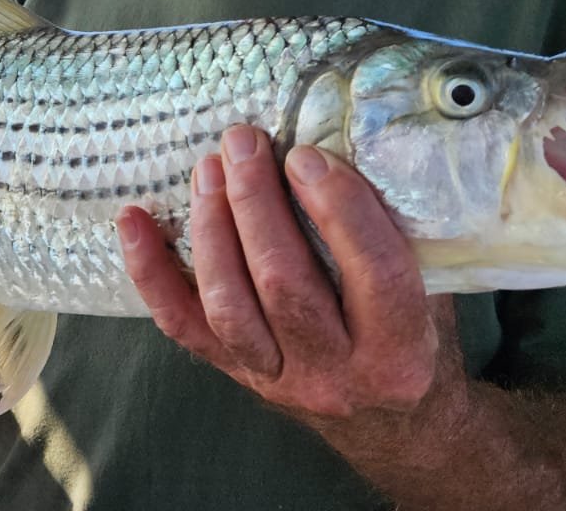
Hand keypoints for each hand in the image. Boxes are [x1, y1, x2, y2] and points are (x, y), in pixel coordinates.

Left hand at [117, 125, 467, 430]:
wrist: (395, 425)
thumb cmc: (415, 335)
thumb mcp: (432, 289)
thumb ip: (400, 233)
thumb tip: (352, 139)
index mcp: (398, 352)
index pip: (374, 275)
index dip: (340, 210)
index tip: (309, 155)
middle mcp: (336, 374)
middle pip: (284, 284)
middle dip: (257, 205)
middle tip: (244, 142)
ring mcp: (278, 380)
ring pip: (229, 305)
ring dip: (212, 229)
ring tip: (209, 168)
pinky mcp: (235, 374)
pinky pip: (182, 324)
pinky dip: (150, 271)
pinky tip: (132, 220)